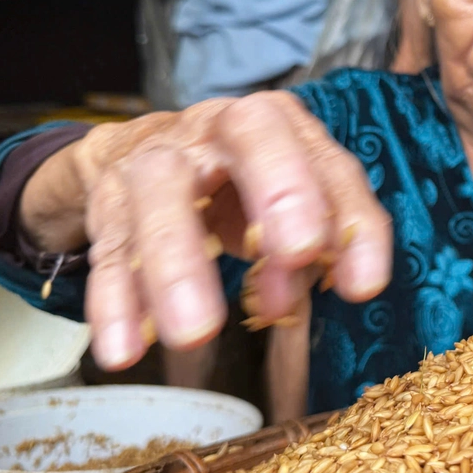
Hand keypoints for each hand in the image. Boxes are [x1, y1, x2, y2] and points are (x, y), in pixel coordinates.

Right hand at [23, 91, 392, 370]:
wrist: (139, 152)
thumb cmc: (235, 183)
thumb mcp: (285, 205)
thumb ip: (311, 248)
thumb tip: (308, 295)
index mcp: (278, 125)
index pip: (329, 163)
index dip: (351, 222)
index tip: (363, 286)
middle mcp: (219, 128)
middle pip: (250, 137)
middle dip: (280, 192)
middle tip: (296, 255)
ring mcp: (156, 158)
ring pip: (162, 195)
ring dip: (179, 264)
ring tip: (195, 332)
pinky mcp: (109, 200)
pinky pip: (111, 249)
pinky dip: (116, 302)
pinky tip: (124, 348)